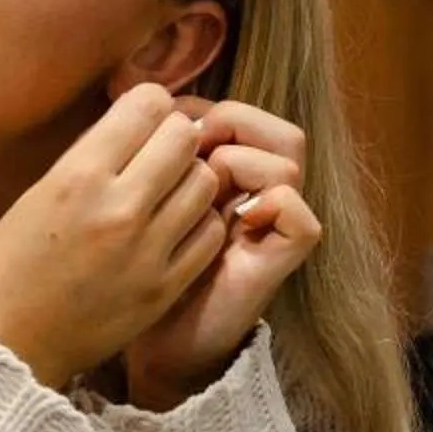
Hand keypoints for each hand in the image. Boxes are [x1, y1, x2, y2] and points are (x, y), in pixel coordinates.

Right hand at [0, 85, 229, 393]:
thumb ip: (91, 153)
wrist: (9, 343)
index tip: (142, 118)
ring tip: (168, 190)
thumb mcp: (39, 192)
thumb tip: (135, 116)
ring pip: (206, 181)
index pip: (146, 106)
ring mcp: (147, 251)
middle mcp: (119, 208)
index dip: (149, 104)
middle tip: (160, 152)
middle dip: (175, 137)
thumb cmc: (12, 263)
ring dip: (190, 177)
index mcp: (78, 177)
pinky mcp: (165, 287)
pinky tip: (176, 225)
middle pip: (184, 138)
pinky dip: (199, 220)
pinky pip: (210, 232)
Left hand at [123, 100, 323, 410]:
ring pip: (288, 158)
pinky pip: (298, 214)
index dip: (205, 109)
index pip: (239, 114)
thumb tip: (134, 90)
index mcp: (228, 176)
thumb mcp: (138, 202)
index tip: (163, 121)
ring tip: (206, 181)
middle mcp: (258, 194)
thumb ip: (149, 154)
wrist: (154, 341)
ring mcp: (273, 225)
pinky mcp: (281, 259)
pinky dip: (268, 203)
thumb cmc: (137, 271)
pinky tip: (230, 215)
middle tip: (191, 143)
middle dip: (232, 121)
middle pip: (276, 127)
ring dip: (240, 159)